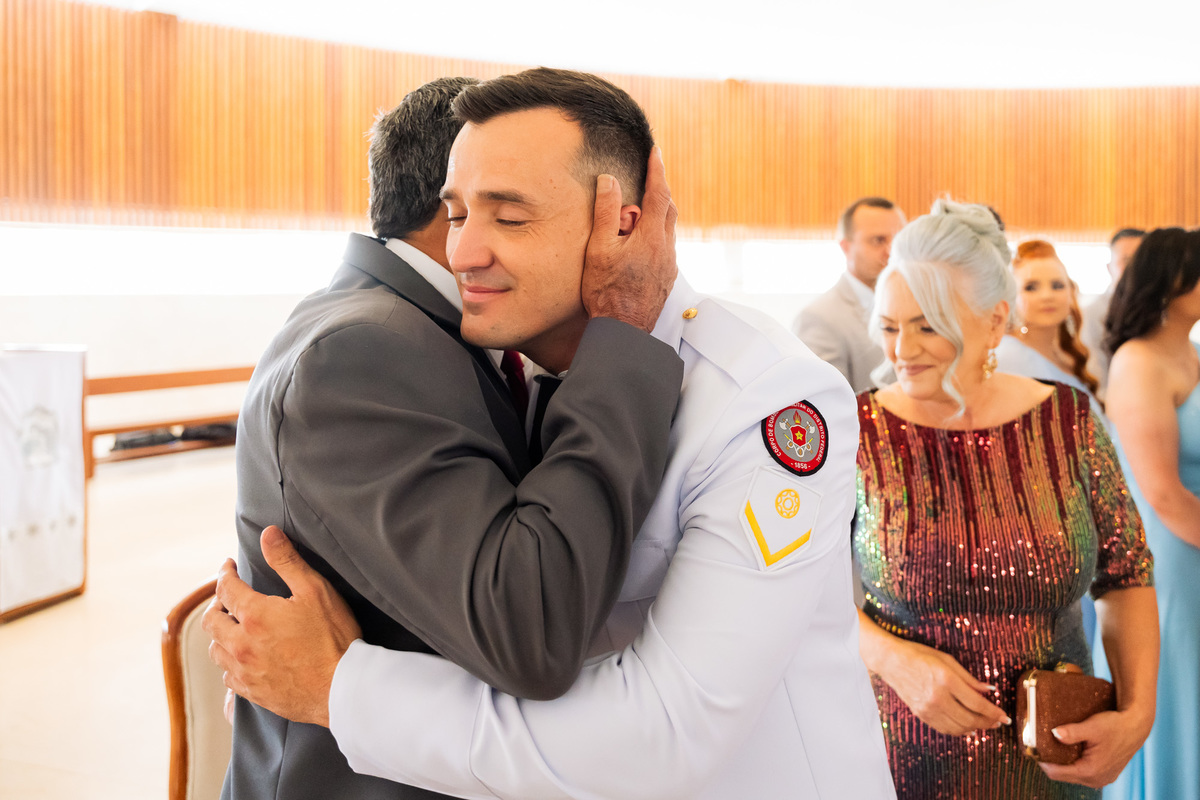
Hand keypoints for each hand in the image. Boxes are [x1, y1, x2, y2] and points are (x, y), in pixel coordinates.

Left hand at [202, 526, 361, 726]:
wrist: (342, 688)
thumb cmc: (333, 638)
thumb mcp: (315, 590)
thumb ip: (288, 561)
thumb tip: (267, 534)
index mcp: (254, 616)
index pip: (226, 588)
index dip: (225, 573)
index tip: (229, 566)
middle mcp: (241, 645)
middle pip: (212, 621)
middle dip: (217, 604)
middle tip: (228, 598)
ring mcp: (245, 672)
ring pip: (216, 650)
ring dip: (220, 635)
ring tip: (233, 628)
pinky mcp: (253, 693)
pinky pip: (228, 677)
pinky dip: (230, 664)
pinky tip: (242, 660)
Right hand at [581, 146, 677, 332]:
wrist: (623, 330)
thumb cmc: (607, 292)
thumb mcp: (599, 248)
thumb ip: (606, 212)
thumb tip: (609, 181)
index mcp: (652, 237)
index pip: (659, 193)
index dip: (657, 170)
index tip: (655, 153)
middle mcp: (667, 249)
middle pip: (668, 210)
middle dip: (656, 194)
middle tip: (640, 188)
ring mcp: (669, 266)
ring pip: (666, 231)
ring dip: (652, 221)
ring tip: (627, 227)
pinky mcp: (666, 279)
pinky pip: (663, 249)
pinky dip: (652, 240)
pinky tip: (634, 251)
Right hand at [879, 639, 1010, 735]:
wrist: (890, 661)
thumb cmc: (918, 655)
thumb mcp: (947, 660)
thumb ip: (969, 678)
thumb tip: (989, 690)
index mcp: (946, 680)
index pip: (977, 703)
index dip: (994, 712)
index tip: (1004, 716)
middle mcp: (938, 697)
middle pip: (970, 719)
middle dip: (988, 722)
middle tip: (998, 721)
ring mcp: (928, 708)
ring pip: (959, 727)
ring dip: (976, 728)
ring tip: (986, 725)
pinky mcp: (921, 714)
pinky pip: (945, 729)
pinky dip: (959, 731)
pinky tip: (967, 727)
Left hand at [1039, 708, 1152, 787]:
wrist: (1136, 727)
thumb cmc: (1115, 726)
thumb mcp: (1092, 727)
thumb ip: (1072, 732)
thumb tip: (1054, 733)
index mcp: (1090, 771)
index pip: (1056, 773)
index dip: (1042, 762)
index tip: (1032, 750)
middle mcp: (1096, 779)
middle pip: (1063, 776)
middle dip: (1051, 763)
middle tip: (1039, 747)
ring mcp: (1101, 779)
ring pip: (1073, 776)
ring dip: (1062, 765)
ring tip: (1052, 748)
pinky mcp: (1105, 774)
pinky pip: (1083, 773)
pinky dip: (1074, 765)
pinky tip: (1068, 752)